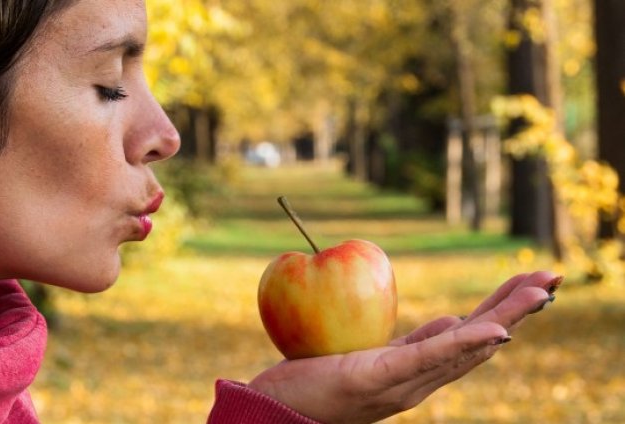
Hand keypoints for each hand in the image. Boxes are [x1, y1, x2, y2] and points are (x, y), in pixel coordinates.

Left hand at [248, 271, 560, 423]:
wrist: (277, 412)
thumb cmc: (318, 382)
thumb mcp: (373, 358)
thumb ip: (413, 345)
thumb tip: (450, 320)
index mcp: (417, 371)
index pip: (470, 338)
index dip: (505, 313)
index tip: (532, 285)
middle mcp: (418, 382)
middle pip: (477, 342)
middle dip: (516, 310)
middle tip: (552, 277)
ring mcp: (400, 383)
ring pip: (463, 348)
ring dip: (505, 320)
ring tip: (538, 293)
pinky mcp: (377, 379)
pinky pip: (426, 359)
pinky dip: (464, 344)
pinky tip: (494, 331)